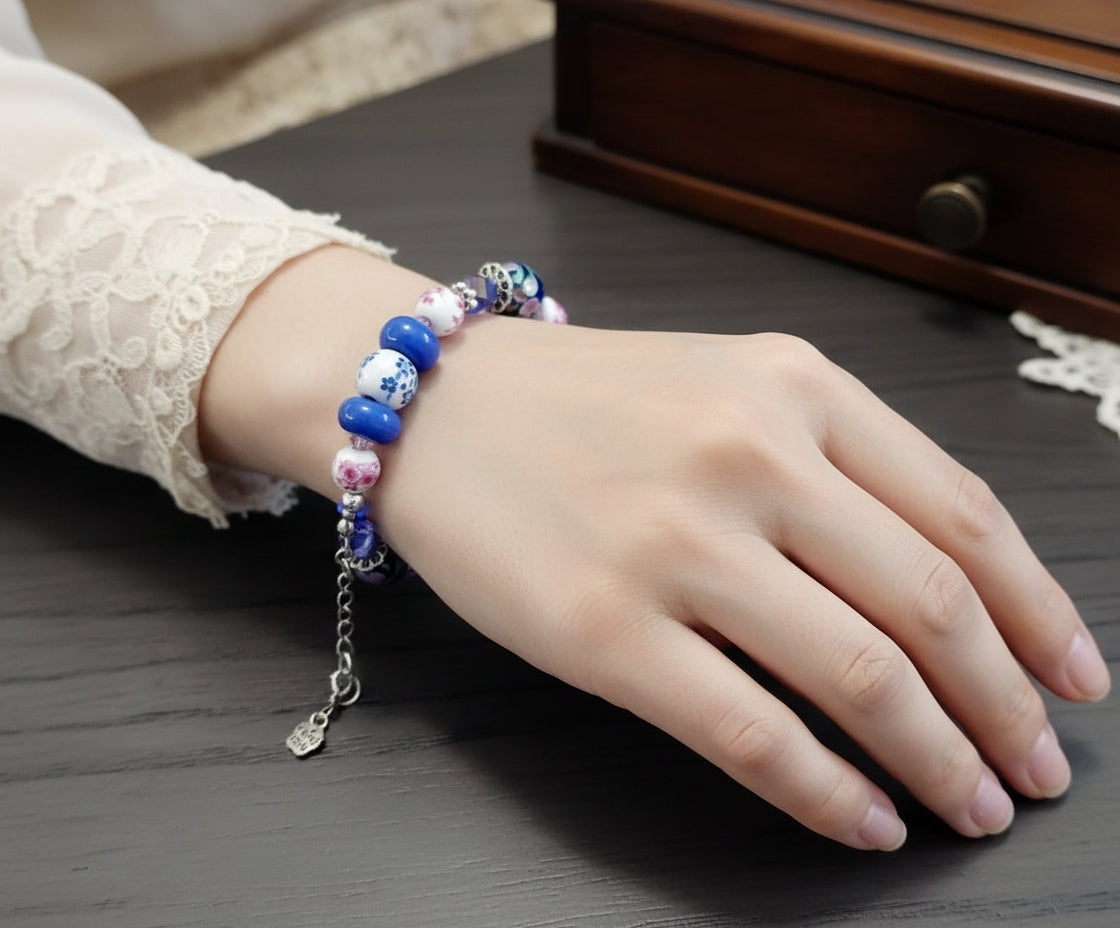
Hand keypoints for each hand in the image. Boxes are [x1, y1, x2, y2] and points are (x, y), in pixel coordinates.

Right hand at [202, 248, 1110, 850]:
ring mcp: (672, 544)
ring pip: (859, 678)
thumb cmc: (585, 402)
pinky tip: (865, 821)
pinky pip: (751, 734)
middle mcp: (747, 455)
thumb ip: (833, 461)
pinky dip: (827, 794)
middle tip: (1036, 767)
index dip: (1039, 614)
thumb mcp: (726, 384)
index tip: (1072, 682)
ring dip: (939, 760)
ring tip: (970, 805)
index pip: (963, 513)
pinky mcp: (603, 630)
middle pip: (930, 605)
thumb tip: (943, 586)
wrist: (434, 402)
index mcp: (792, 387)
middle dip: (1006, 708)